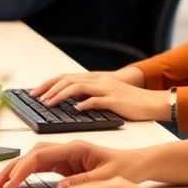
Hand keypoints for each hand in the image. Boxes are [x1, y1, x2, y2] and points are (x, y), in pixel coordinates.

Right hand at [0, 140, 146, 187]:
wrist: (137, 164)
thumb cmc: (125, 167)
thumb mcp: (106, 178)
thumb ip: (82, 181)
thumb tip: (59, 187)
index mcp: (76, 147)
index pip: (41, 155)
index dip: (23, 169)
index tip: (12, 184)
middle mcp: (67, 149)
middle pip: (32, 154)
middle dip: (13, 168)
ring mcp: (65, 156)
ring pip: (34, 159)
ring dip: (17, 170)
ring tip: (1, 184)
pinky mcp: (66, 165)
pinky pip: (41, 167)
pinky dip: (27, 173)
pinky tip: (17, 182)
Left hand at [30, 72, 166, 121]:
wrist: (152, 102)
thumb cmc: (129, 102)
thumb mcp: (106, 95)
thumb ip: (90, 95)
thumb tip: (70, 103)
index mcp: (95, 79)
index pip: (66, 77)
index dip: (49, 83)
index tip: (35, 92)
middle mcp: (99, 81)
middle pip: (68, 80)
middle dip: (49, 88)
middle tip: (35, 98)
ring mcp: (107, 89)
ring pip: (78, 88)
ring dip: (61, 95)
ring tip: (49, 104)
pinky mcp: (115, 101)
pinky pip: (97, 101)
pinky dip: (84, 104)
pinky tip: (75, 110)